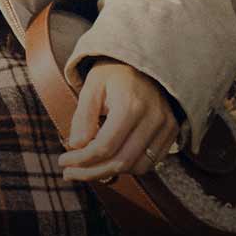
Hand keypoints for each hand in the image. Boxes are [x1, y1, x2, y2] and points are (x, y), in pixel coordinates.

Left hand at [57, 60, 179, 182]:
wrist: (146, 62)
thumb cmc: (114, 73)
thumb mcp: (92, 86)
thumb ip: (84, 116)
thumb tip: (76, 146)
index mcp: (130, 105)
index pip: (105, 146)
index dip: (81, 160)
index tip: (62, 162)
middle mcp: (153, 118)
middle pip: (121, 161)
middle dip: (91, 172)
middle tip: (70, 173)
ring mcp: (166, 127)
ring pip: (138, 166)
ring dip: (109, 172)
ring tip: (86, 168)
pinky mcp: (172, 132)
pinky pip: (151, 162)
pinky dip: (128, 167)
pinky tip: (108, 161)